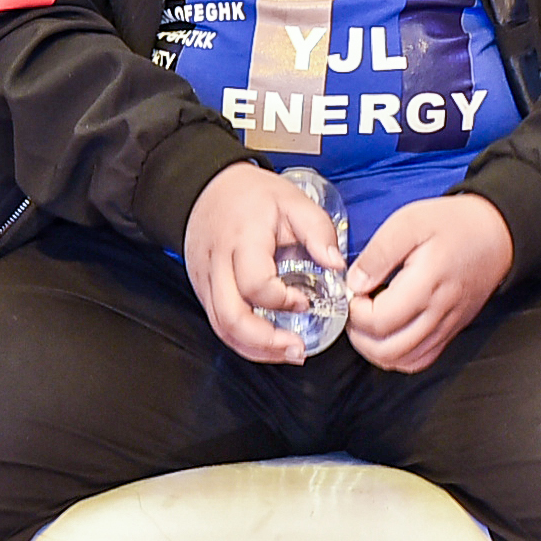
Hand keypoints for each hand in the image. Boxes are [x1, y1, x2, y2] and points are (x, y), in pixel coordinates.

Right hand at [182, 161, 344, 364]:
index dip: (282, 300)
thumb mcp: (294, 201)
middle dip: (265, 342)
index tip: (305, 301)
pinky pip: (218, 323)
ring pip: (221, 327)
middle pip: (230, 317)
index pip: (255, 283)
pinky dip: (243, 340)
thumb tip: (337, 265)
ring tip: (287, 353)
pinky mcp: (202, 289)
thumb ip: (319, 231)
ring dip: (254, 348)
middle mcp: (218, 264)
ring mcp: (206, 280)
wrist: (207, 187)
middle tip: (297, 350)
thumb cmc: (253, 195)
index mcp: (243, 240)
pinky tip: (267, 344)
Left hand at [345, 193, 512, 372]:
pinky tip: (389, 335)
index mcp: (427, 283)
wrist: (497, 234)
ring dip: (376, 349)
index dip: (355, 312)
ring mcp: (447, 325)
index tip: (353, 293)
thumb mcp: (410, 222)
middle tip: (355, 312)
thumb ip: (379, 253)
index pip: (380, 320)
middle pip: (389, 349)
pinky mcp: (451, 330)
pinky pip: (421, 359)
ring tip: (368, 324)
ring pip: (404, 360)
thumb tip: (355, 284)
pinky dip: (398, 356)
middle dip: (360, 336)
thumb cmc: (454, 224)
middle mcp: (439, 311)